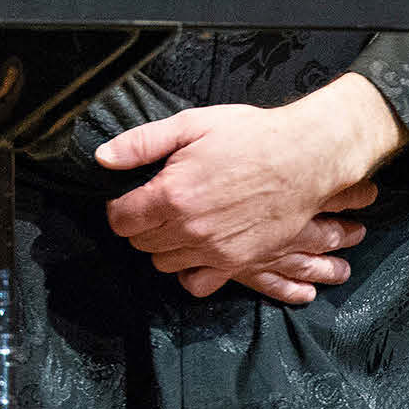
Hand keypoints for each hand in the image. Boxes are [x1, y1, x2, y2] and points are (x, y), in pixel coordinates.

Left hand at [97, 74, 404, 301]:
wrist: (305, 158)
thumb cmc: (250, 136)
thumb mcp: (192, 124)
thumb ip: (142, 143)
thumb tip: (103, 158)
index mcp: (172, 194)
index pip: (119, 219)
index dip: (118, 206)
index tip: (129, 195)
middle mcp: (188, 229)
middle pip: (139, 243)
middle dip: (139, 223)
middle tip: (154, 202)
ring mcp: (214, 251)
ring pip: (163, 263)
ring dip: (162, 245)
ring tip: (177, 220)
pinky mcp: (237, 263)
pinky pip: (196, 283)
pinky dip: (189, 270)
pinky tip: (194, 247)